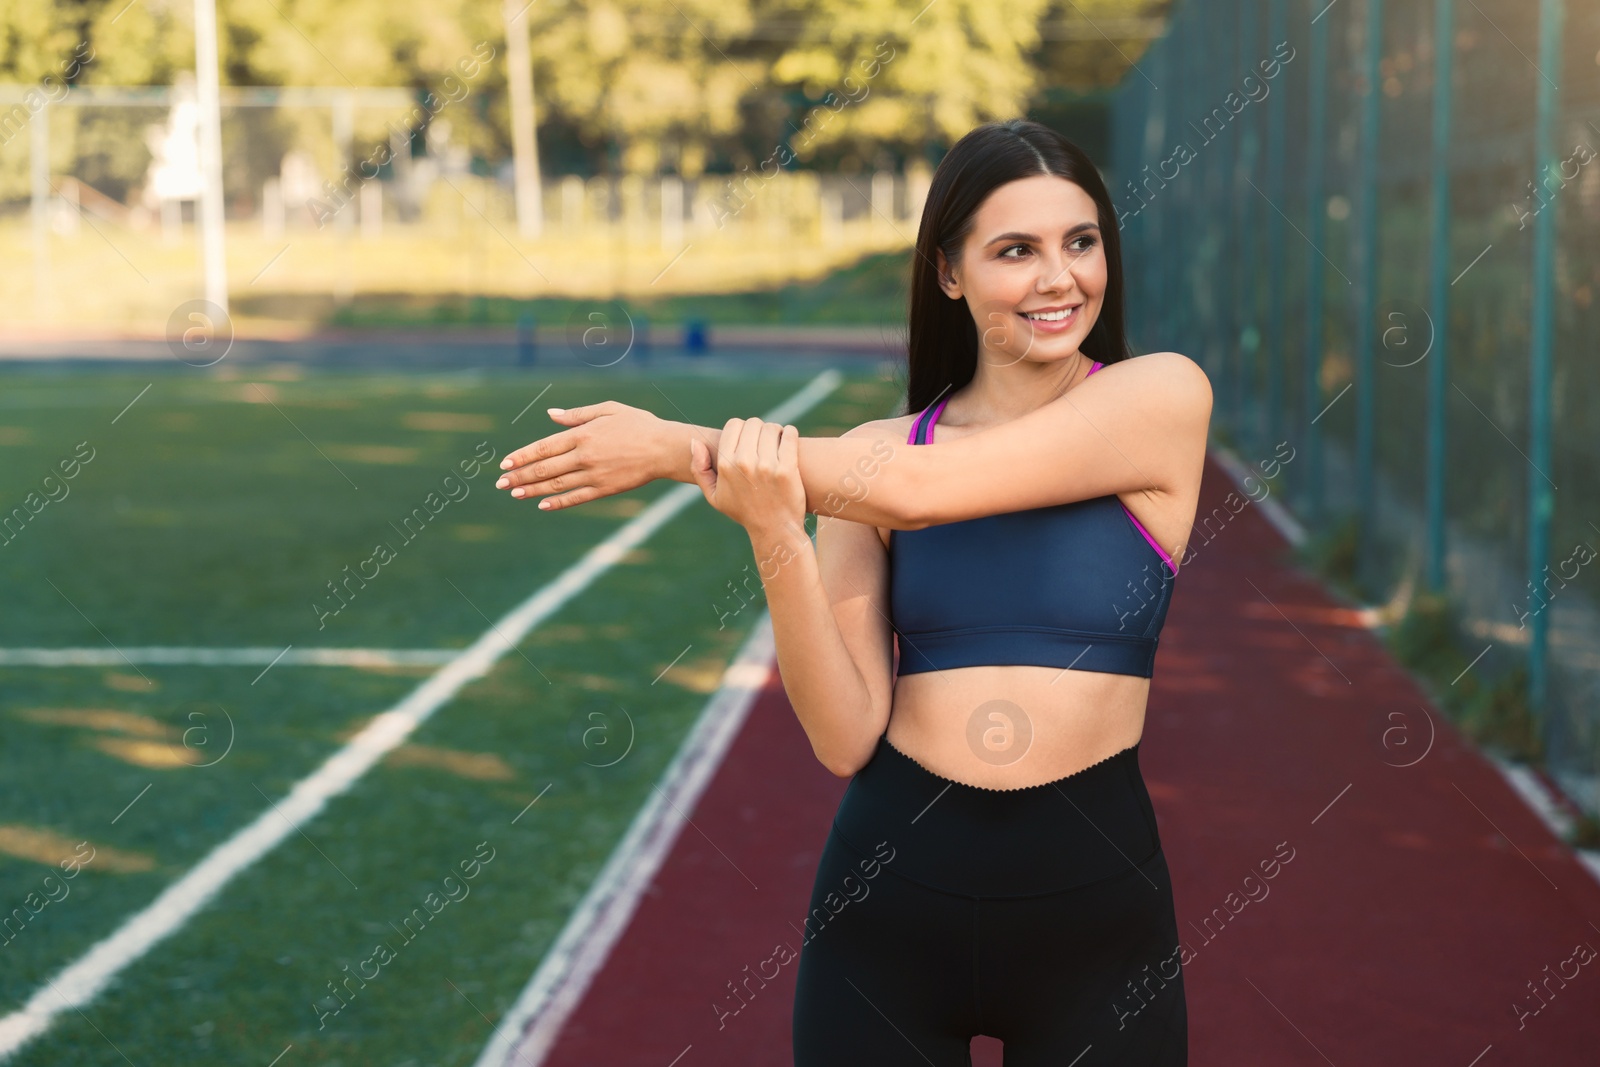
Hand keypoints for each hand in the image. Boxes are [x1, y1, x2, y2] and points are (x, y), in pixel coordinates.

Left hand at [496, 401, 670, 509]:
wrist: (665, 448)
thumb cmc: (639, 424)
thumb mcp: (608, 410)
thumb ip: (577, 414)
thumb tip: (551, 414)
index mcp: (583, 434)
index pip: (543, 447)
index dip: (522, 456)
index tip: (505, 463)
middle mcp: (584, 455)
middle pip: (544, 468)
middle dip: (520, 476)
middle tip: (501, 482)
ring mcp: (594, 474)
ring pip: (556, 485)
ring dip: (532, 490)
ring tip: (514, 493)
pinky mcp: (604, 489)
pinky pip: (576, 497)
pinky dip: (557, 502)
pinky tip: (542, 505)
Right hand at [689, 417, 806, 539]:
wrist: (774, 529)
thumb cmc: (744, 511)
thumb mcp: (714, 496)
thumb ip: (699, 469)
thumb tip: (695, 442)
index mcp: (726, 465)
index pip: (734, 424)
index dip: (742, 428)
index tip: (748, 438)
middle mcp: (744, 463)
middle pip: (753, 423)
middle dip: (759, 429)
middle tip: (764, 440)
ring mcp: (767, 465)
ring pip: (771, 428)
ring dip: (775, 431)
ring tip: (776, 441)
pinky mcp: (787, 468)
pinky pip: (789, 435)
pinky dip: (789, 433)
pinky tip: (788, 440)